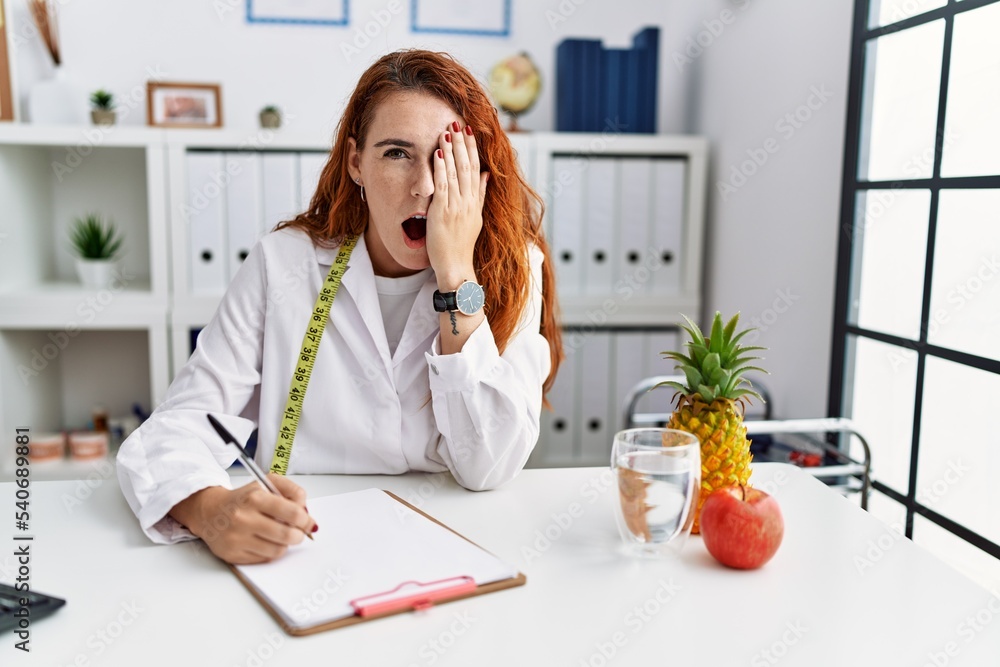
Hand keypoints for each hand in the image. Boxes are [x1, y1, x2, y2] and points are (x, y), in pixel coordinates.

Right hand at [169, 474, 316, 564]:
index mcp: (254, 498)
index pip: (292, 512)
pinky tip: (266, 541)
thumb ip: (291, 491)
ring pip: (277, 550)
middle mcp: (243, 518)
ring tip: (281, 536)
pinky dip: (270, 551)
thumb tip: (306, 513)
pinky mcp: (233, 554)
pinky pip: (264, 558)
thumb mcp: (266, 483)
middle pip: (287, 534)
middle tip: (299, 532)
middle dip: (299, 535)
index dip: (305, 519)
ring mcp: (237, 538)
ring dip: (285, 544)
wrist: (210, 511)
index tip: (307, 521)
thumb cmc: (243, 499)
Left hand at [426, 121, 489, 288]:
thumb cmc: (461, 246)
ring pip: (456, 173)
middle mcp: (468, 202)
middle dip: (462, 143)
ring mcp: (457, 207)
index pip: (476, 169)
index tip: (468, 131)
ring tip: (447, 131)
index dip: (472, 149)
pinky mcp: (443, 212)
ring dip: (451, 150)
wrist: (456, 266)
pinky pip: (443, 186)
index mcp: (475, 202)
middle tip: (457, 123)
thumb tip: (485, 175)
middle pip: (467, 166)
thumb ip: (479, 195)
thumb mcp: (475, 218)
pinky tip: (438, 154)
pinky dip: (441, 169)